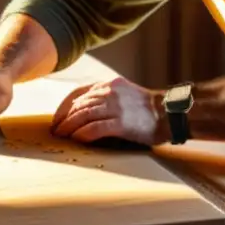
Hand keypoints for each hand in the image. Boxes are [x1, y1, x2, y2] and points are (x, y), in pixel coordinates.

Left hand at [50, 77, 169, 146]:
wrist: (169, 113)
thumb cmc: (146, 108)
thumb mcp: (123, 93)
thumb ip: (104, 97)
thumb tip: (81, 111)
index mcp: (109, 84)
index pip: (78, 93)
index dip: (63, 107)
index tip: (57, 118)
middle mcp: (110, 92)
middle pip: (78, 105)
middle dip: (63, 119)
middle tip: (55, 131)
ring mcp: (115, 107)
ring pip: (83, 116)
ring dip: (69, 127)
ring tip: (62, 136)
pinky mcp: (121, 122)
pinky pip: (95, 128)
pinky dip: (82, 134)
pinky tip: (77, 140)